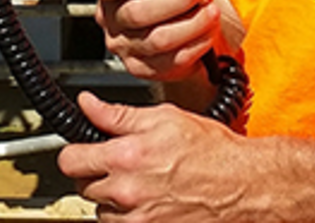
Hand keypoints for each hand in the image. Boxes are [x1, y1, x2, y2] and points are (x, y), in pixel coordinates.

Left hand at [58, 92, 255, 222]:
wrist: (242, 185)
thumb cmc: (211, 151)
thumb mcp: (164, 118)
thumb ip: (117, 115)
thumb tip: (87, 104)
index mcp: (126, 158)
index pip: (71, 160)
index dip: (76, 152)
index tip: (83, 150)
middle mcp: (127, 193)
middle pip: (83, 187)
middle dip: (96, 175)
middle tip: (119, 164)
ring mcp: (138, 220)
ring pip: (101, 211)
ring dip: (113, 199)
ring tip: (140, 184)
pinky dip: (129, 217)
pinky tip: (149, 202)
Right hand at [88, 0, 224, 82]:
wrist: (194, 17)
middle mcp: (112, 16)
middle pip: (136, 13)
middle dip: (174, 0)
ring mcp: (125, 45)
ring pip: (156, 39)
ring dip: (191, 24)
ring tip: (209, 11)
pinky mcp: (143, 68)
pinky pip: (169, 62)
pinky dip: (195, 45)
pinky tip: (206, 32)